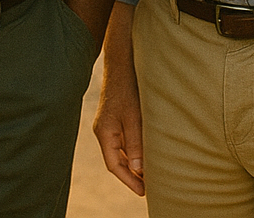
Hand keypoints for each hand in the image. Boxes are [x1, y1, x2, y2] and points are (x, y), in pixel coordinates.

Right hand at [91, 2, 144, 195]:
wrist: (121, 62)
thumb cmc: (128, 89)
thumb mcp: (134, 117)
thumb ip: (136, 143)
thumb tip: (139, 169)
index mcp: (105, 133)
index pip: (114, 165)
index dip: (128, 180)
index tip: (142, 191)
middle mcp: (104, 131)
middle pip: (116, 160)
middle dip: (131, 175)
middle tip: (147, 188)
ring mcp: (109, 124)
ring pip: (120, 150)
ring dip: (133, 163)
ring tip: (149, 174)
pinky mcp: (115, 117)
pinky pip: (123, 140)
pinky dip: (133, 150)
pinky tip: (145, 153)